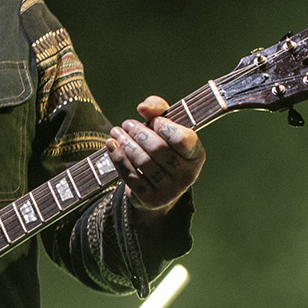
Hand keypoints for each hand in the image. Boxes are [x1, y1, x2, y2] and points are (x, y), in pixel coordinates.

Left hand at [106, 96, 204, 224]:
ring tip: (117, 132)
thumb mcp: (166, 126)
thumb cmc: (163, 148)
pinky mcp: (151, 199)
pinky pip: (130, 176)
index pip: (182, 139)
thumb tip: (143, 107)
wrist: (158, 186)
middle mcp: (187, 175)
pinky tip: (111, 146)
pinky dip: (118, 159)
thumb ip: (158, 109)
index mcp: (196, 155)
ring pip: (143, 162)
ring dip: (126, 143)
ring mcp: (169, 190)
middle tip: (127, 124)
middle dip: (139, 133)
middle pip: (158, 149)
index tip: (153, 120)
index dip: (164, 126)